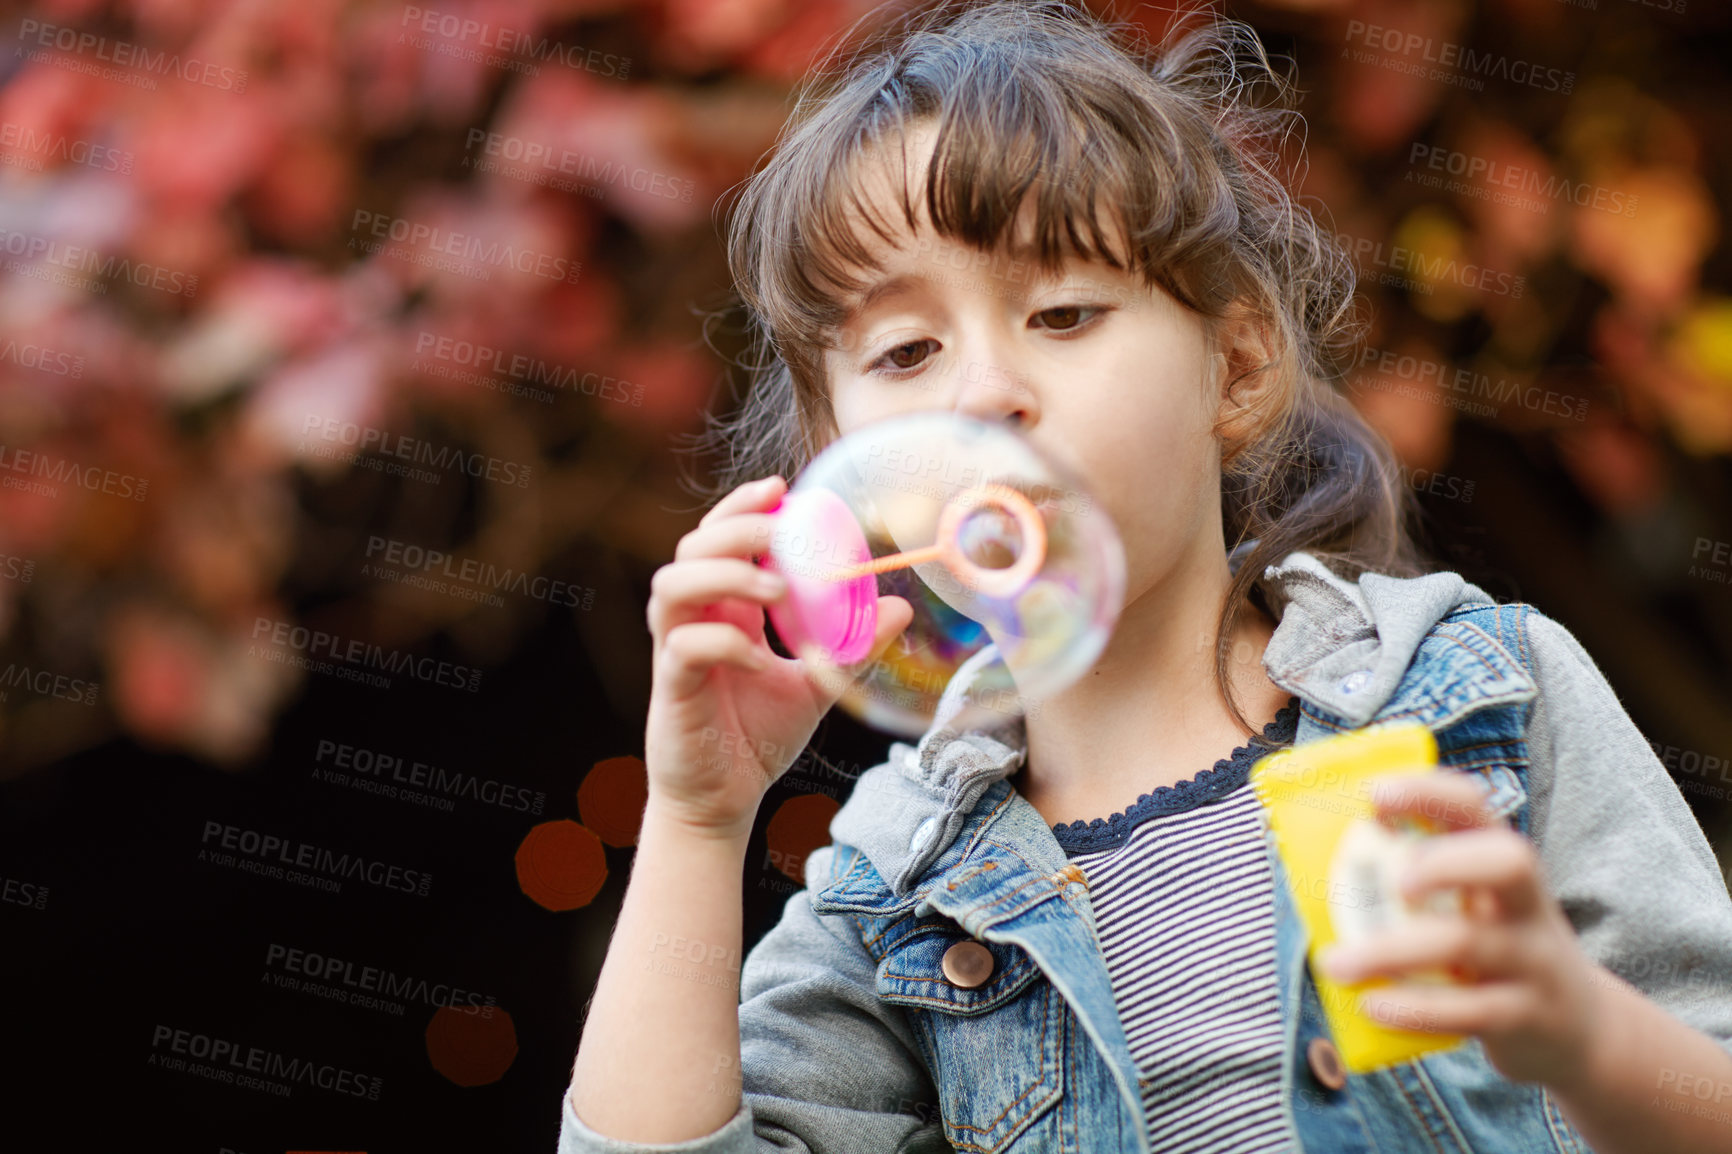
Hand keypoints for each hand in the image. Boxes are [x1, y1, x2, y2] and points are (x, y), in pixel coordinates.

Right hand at [643, 475, 912, 840]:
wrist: (725, 801)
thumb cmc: (758, 738)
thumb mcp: (818, 685)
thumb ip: (852, 648)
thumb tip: (900, 608)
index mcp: (725, 609)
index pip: (719, 538)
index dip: (741, 507)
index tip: (781, 489)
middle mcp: (695, 620)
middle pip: (692, 548)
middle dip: (735, 530)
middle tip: (780, 536)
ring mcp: (676, 651)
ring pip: (672, 586)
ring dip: (725, 576)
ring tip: (775, 590)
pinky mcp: (671, 687)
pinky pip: (685, 646)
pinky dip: (724, 641)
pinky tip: (760, 659)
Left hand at [1314, 772, 1605, 1089]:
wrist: (1580, 1032)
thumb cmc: (1493, 952)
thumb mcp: (1472, 908)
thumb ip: (1415, 880)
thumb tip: (1311, 857)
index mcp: (1501, 864)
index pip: (1476, 808)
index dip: (1428, 793)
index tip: (1375, 795)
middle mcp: (1525, 904)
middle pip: (1509, 860)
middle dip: (1445, 861)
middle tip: (1393, 882)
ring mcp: (1531, 960)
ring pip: (1468, 942)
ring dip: (1391, 950)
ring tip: (1335, 963)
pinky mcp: (1525, 1016)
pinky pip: (1471, 1010)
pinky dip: (1416, 1007)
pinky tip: (1374, 1004)